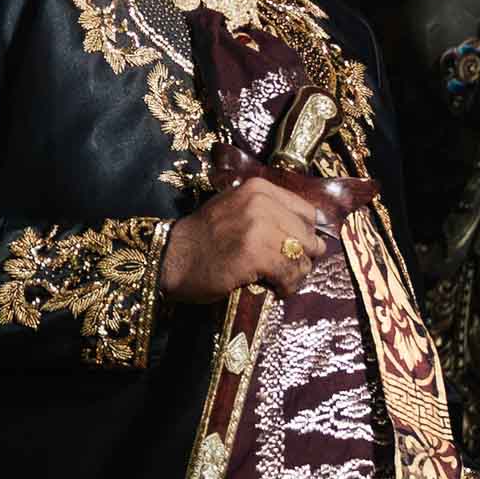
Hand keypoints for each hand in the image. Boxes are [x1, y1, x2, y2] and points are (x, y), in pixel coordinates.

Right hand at [162, 170, 364, 309]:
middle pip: (307, 236)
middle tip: (290, 272)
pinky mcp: (255, 254)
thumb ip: (267, 212)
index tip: (297, 250)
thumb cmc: (203, 237)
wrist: (171, 258)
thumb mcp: (235, 208)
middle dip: (303, 258)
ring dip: (296, 275)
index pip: (307, 213)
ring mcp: (258, 228)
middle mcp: (261, 203)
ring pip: (301, 257)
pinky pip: (288, 274)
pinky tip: (277, 290)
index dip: (305, 235)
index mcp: (259, 188)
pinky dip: (287, 286)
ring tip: (284, 284)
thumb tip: (308, 234)